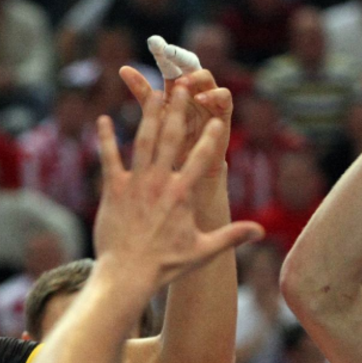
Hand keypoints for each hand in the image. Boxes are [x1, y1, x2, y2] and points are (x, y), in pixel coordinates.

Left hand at [93, 88, 262, 293]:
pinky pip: (108, 158)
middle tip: (182, 87)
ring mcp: (135, 184)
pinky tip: (101, 119)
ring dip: (148, 115)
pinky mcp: (113, 189)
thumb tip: (260, 232)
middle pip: (171, 139)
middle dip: (178, 111)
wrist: (127, 275)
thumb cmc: (164, 265)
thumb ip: (231, 236)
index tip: (218, 118)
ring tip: (153, 93)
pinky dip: (105, 138)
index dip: (210, 137)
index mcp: (182, 194)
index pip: (201, 159)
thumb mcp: (202, 251)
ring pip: (143, 141)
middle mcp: (159, 183)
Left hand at [120, 59, 232, 172]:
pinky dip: (214, 95)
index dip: (164, 54)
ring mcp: (210, 100)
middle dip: (181, 58)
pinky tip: (199, 98)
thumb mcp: (154, 114)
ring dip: (196, 77)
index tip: (154, 43)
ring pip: (208, 78)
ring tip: (182, 82)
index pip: (171, 65)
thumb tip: (123, 68)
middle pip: (191, 66)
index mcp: (176, 88)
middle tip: (169, 54)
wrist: (186, 168)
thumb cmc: (170, 141)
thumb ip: (142, 92)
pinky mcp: (223, 114)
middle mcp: (194, 90)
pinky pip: (224, 98)